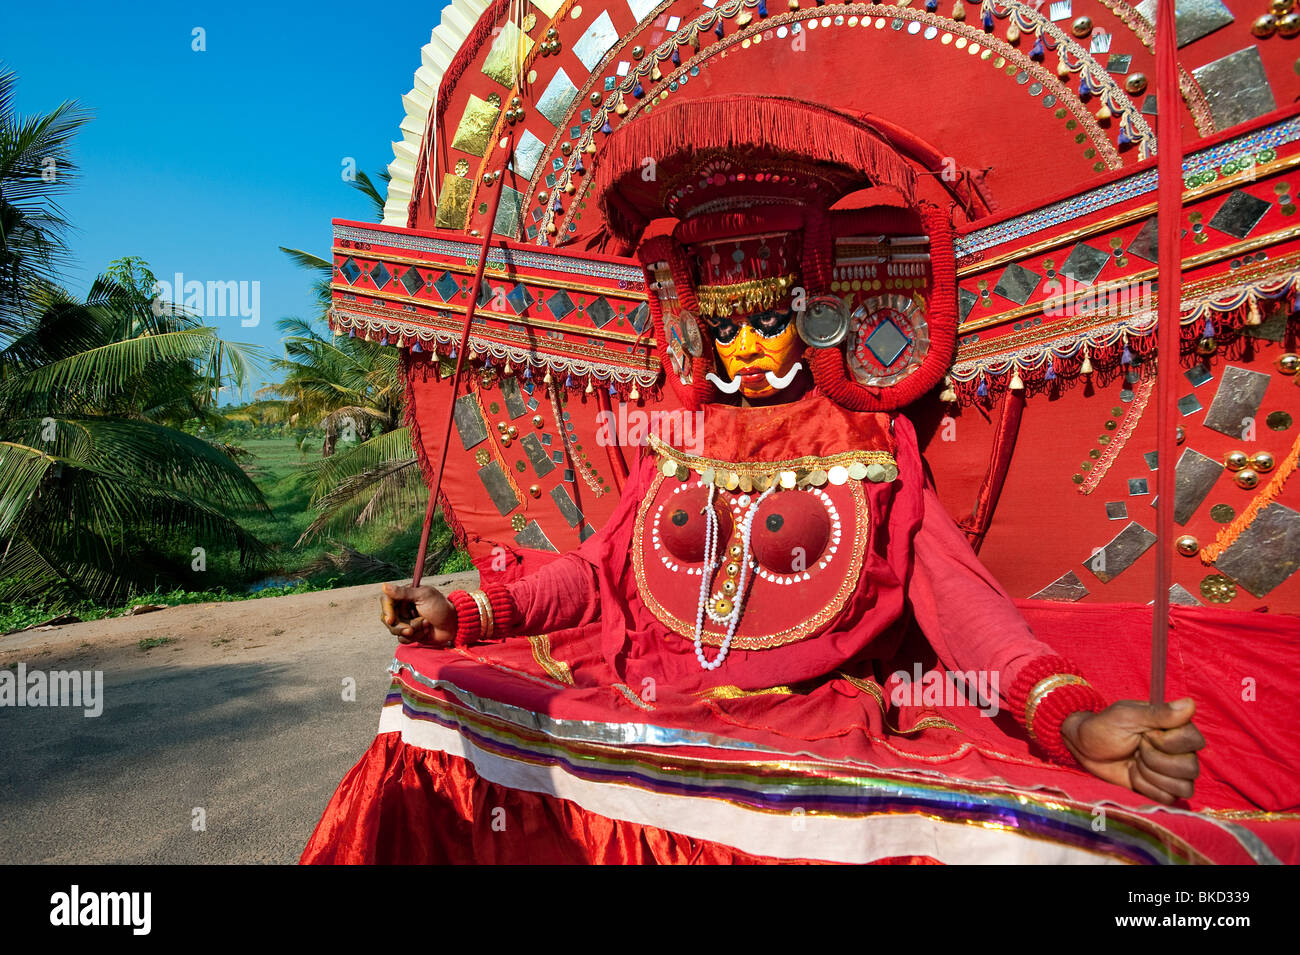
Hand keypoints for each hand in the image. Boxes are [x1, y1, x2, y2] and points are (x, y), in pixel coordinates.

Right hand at [380, 582, 455, 645]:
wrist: (453, 625)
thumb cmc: (441, 607)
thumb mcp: (424, 596)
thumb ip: (403, 593)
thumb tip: (384, 586)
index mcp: (405, 595)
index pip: (386, 601)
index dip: (386, 611)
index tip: (391, 620)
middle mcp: (403, 608)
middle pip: (388, 618)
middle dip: (400, 626)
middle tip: (411, 629)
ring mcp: (405, 621)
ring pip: (395, 630)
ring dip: (411, 630)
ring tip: (425, 625)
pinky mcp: (409, 633)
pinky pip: (402, 639)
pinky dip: (414, 637)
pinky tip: (425, 631)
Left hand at [1060, 698, 1204, 804]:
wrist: (1085, 748)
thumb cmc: (1105, 726)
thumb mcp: (1128, 716)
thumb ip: (1160, 713)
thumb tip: (1190, 704)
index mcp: (1176, 728)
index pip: (1194, 741)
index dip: (1168, 742)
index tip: (1145, 734)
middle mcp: (1181, 751)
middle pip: (1190, 767)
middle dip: (1155, 759)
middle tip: (1137, 748)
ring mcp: (1173, 772)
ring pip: (1183, 786)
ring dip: (1150, 774)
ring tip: (1134, 761)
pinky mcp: (1162, 790)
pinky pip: (1168, 798)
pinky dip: (1146, 787)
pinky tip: (1133, 774)